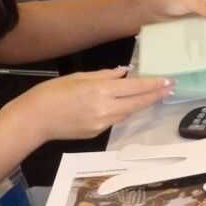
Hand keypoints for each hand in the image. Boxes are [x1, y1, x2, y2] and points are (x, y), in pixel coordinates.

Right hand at [16, 68, 173, 142]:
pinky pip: (116, 120)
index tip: (168, 80)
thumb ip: (104, 75)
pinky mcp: (96, 133)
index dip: (154, 84)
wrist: (34, 119)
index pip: (135, 87)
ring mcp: (102, 123)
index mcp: (101, 90)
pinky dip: (124, 112)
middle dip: (156, 95)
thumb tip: (124, 72)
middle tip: (170, 89)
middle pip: (138, 103)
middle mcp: (105, 108)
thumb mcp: (78, 77)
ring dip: (142, 104)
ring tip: (154, 95)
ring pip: (129, 113)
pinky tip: (128, 105)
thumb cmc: (51, 92)